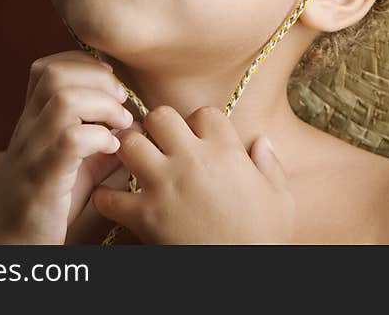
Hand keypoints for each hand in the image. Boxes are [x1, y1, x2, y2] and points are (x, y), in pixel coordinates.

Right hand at [0, 50, 137, 244]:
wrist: (8, 245)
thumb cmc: (46, 203)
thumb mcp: (77, 164)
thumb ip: (101, 140)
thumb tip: (137, 122)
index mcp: (33, 120)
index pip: (47, 67)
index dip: (83, 63)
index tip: (110, 82)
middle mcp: (28, 128)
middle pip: (54, 73)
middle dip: (97, 78)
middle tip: (122, 102)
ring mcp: (32, 151)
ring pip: (63, 100)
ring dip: (103, 105)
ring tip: (121, 125)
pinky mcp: (43, 177)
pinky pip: (70, 140)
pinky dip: (100, 138)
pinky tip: (112, 150)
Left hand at [92, 105, 295, 243]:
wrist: (244, 275)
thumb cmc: (264, 238)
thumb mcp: (280, 199)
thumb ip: (270, 165)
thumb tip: (261, 141)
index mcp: (226, 152)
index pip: (203, 113)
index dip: (199, 123)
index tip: (198, 138)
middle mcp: (192, 161)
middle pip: (160, 116)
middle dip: (158, 126)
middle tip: (160, 141)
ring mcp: (164, 186)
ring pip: (130, 144)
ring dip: (131, 151)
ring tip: (137, 162)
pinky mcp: (144, 216)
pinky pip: (109, 197)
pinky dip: (107, 199)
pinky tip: (116, 202)